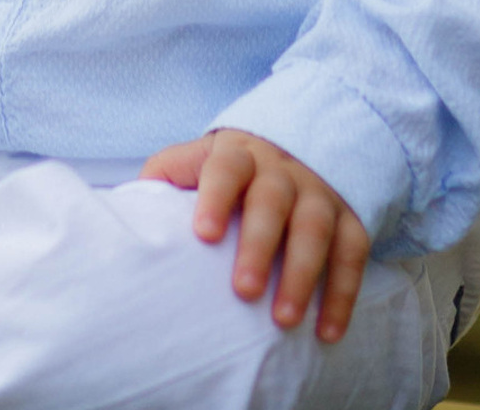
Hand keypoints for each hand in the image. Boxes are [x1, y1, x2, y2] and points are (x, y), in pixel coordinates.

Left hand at [140, 129, 369, 341]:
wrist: (286, 148)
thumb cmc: (225, 172)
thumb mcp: (194, 161)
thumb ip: (164, 177)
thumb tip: (126, 210)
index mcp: (237, 154)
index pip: (225, 167)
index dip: (215, 198)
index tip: (204, 235)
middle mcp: (281, 170)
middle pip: (273, 201)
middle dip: (259, 246)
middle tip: (243, 291)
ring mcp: (318, 193)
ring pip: (315, 228)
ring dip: (303, 275)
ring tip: (283, 320)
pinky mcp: (348, 218)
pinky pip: (353, 253)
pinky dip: (343, 293)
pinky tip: (326, 331)